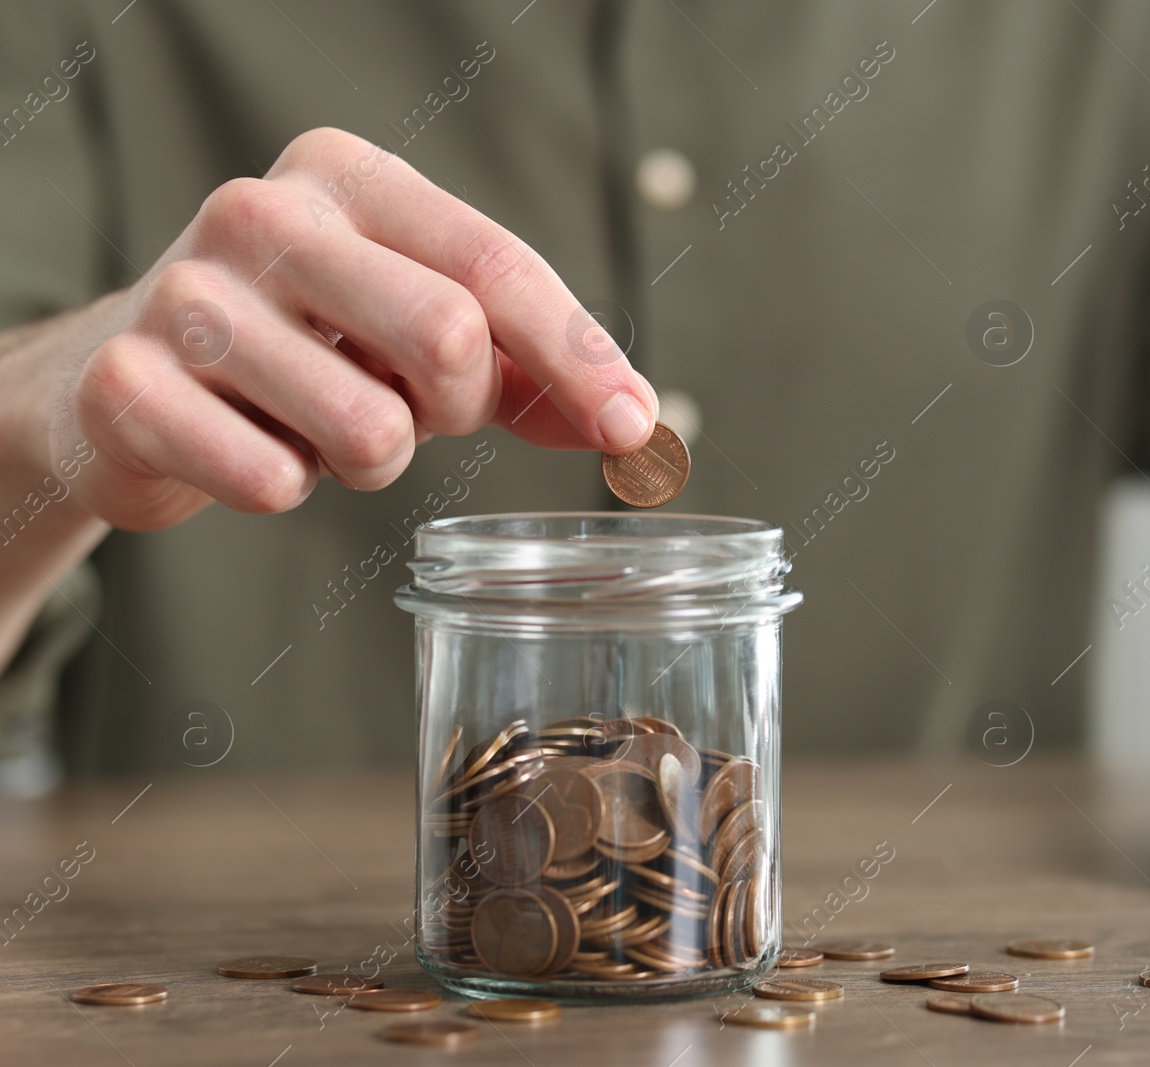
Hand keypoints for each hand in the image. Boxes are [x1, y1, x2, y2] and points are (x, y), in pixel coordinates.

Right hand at [4, 126, 657, 533]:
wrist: (126, 384)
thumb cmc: (306, 347)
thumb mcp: (418, 330)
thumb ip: (529, 367)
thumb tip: (636, 424)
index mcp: (347, 178)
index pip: (496, 267)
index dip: (578, 356)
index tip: (631, 427)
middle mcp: (263, 215)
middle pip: (448, 334)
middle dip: (455, 408)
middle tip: (411, 412)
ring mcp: (185, 297)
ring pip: (368, 428)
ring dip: (367, 460)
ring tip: (318, 425)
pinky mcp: (126, 387)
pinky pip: (271, 482)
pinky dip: (284, 488)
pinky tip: (250, 449)